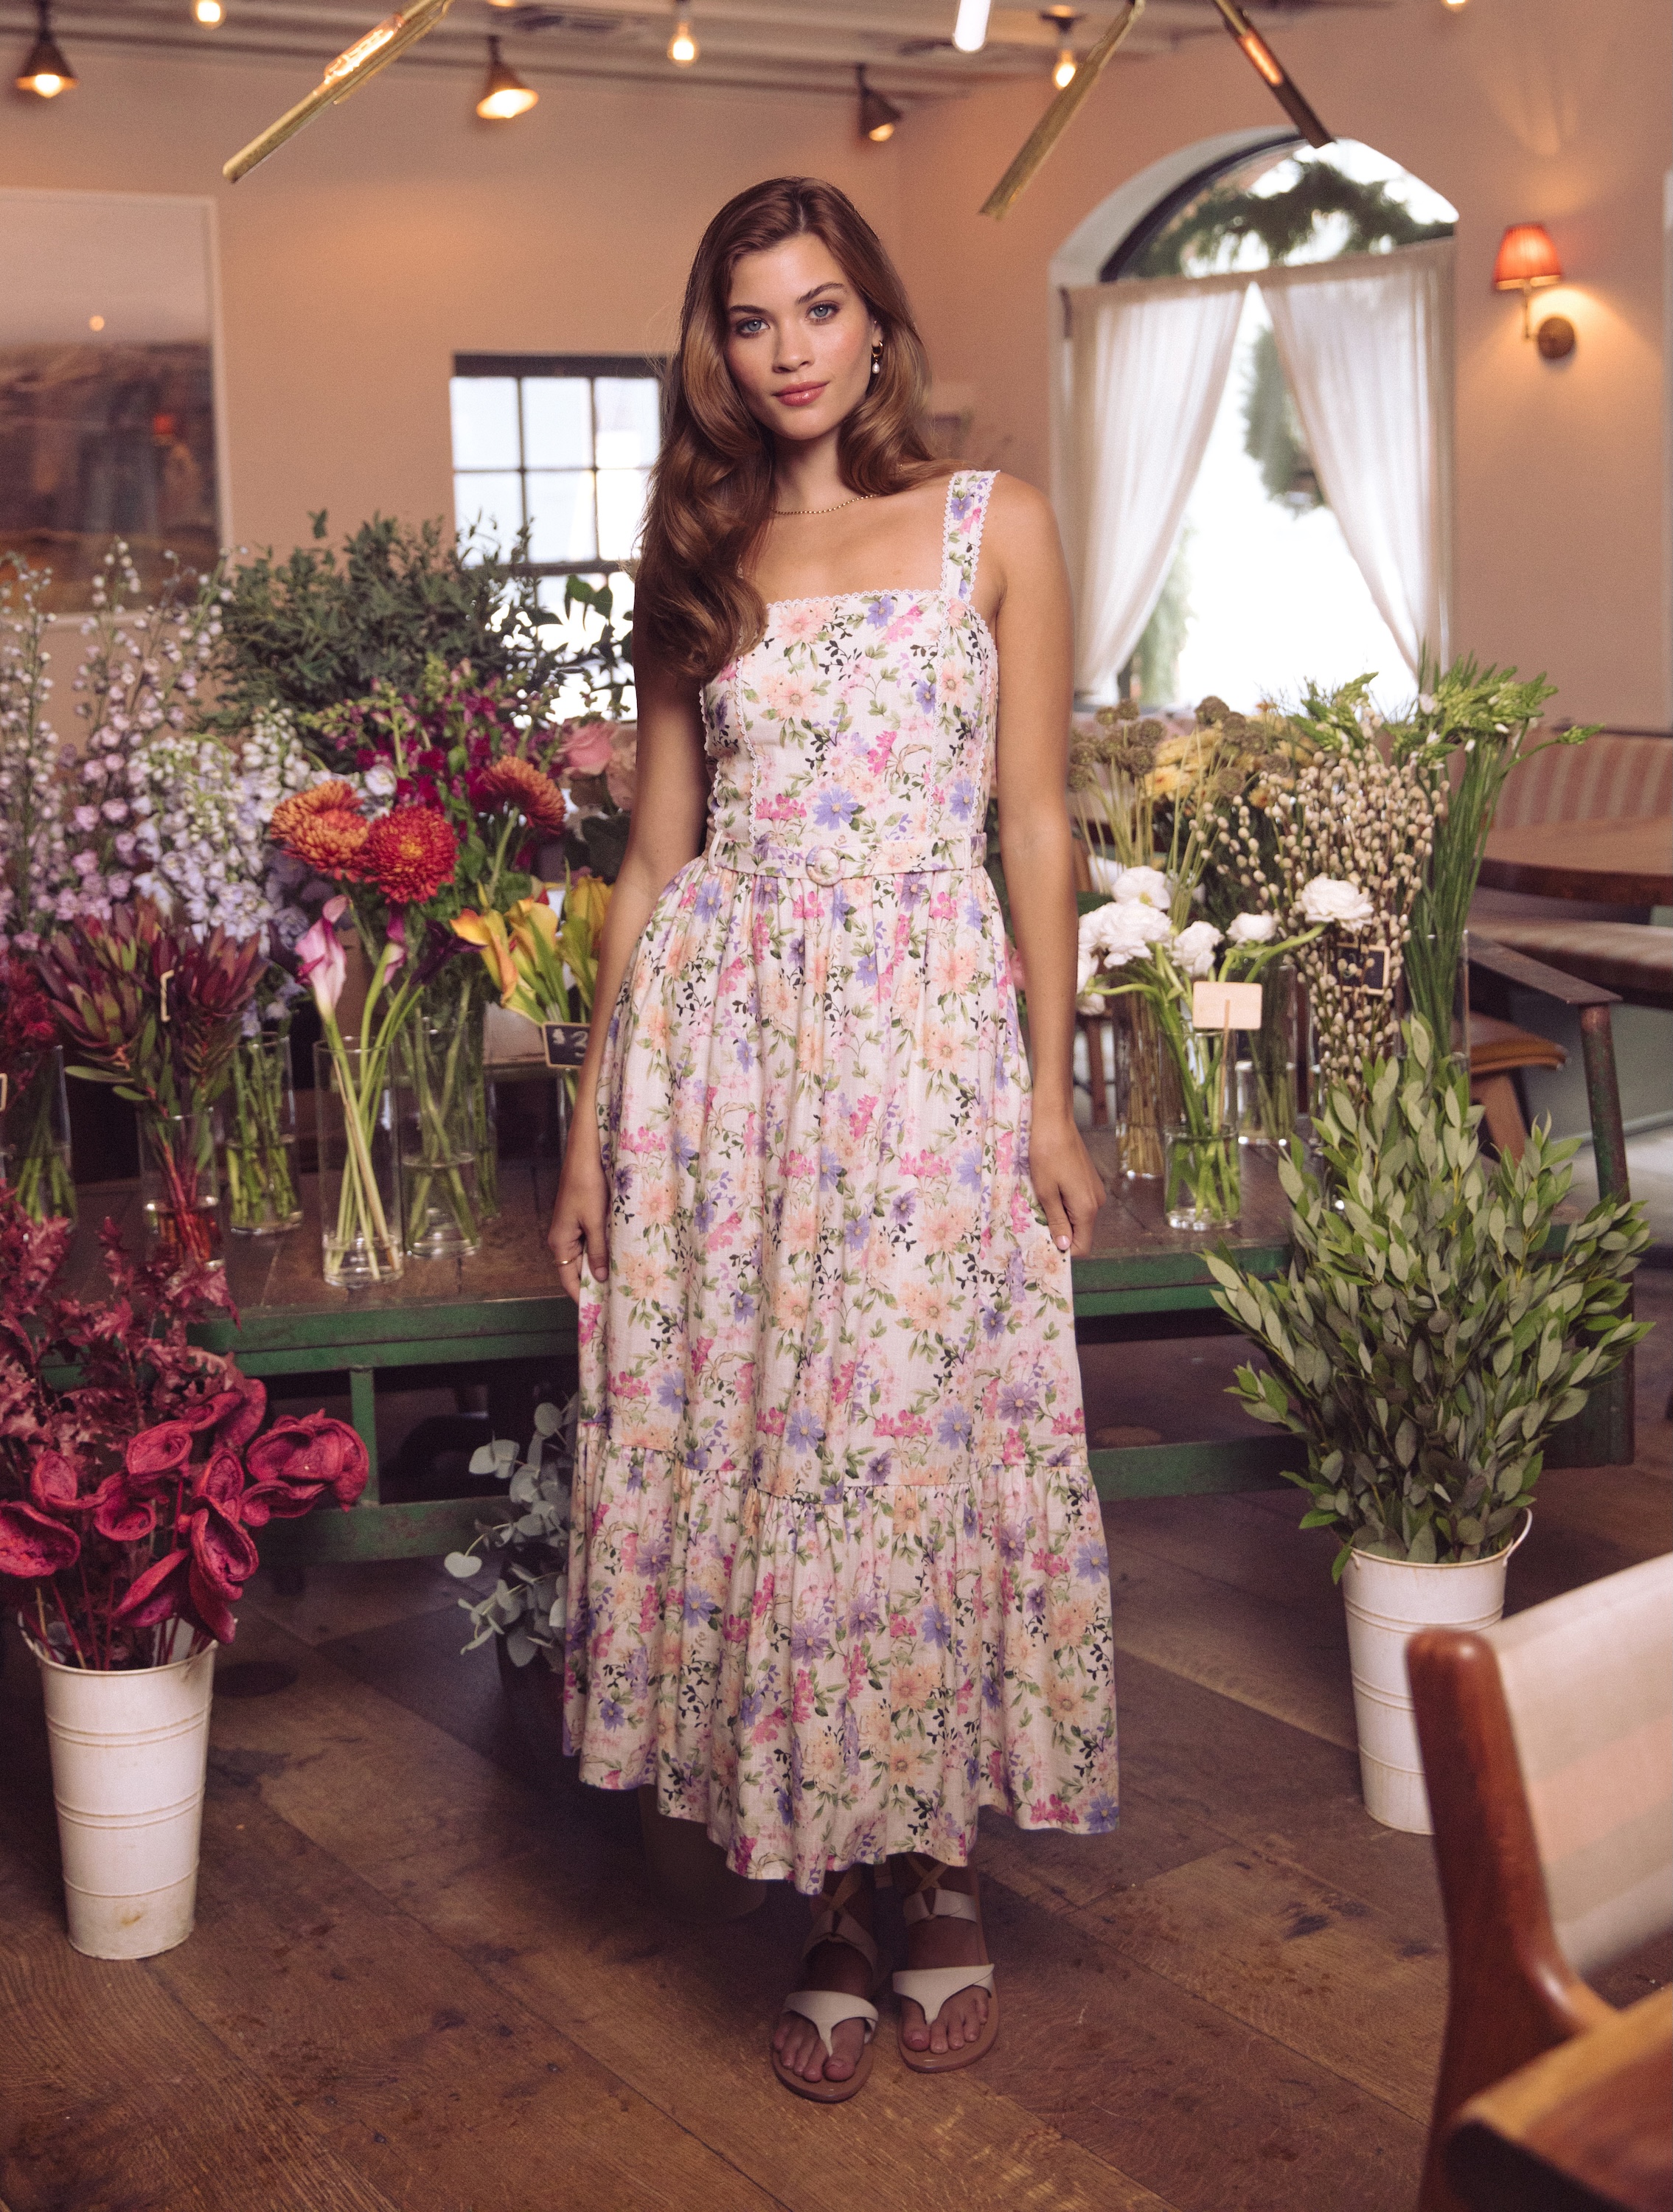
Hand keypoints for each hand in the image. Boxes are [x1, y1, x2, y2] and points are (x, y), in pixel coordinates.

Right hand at [548, 1122, 608, 1303]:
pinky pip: (591, 1241)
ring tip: (622, 1280)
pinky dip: (603, 1250)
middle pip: (577, 1270)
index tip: (601, 1311)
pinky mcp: (581, 1218)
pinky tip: (619, 1256)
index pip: (568, 1280)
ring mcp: (572, 1228)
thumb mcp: (595, 1221)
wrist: (585, 1153)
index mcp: (560, 1242)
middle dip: (595, 1282)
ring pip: (586, 1255)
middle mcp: (562, 1238)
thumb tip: (600, 1278)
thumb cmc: (587, 1184)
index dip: (583, 1296)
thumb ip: (598, 1250)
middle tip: (619, 1298)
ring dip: (601, 1265)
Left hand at [1028, 1111, 1105, 1257]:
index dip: (1063, 1250)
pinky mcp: (1089, 1181)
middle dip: (1059, 1233)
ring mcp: (1095, 1190)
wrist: (1055, 1121)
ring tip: (1040, 1201)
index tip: (1042, 1244)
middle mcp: (1096, 1202)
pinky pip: (1078, 1203)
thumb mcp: (1046, 1192)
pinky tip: (1048, 1190)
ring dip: (1060, 1216)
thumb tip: (1065, 1248)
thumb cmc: (1046, 1154)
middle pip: (1080, 1233)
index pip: (1082, 1246)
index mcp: (1087, 1208)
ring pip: (1078, 1217)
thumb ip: (1057, 1222)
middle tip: (1036, 1222)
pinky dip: (1064, 1203)